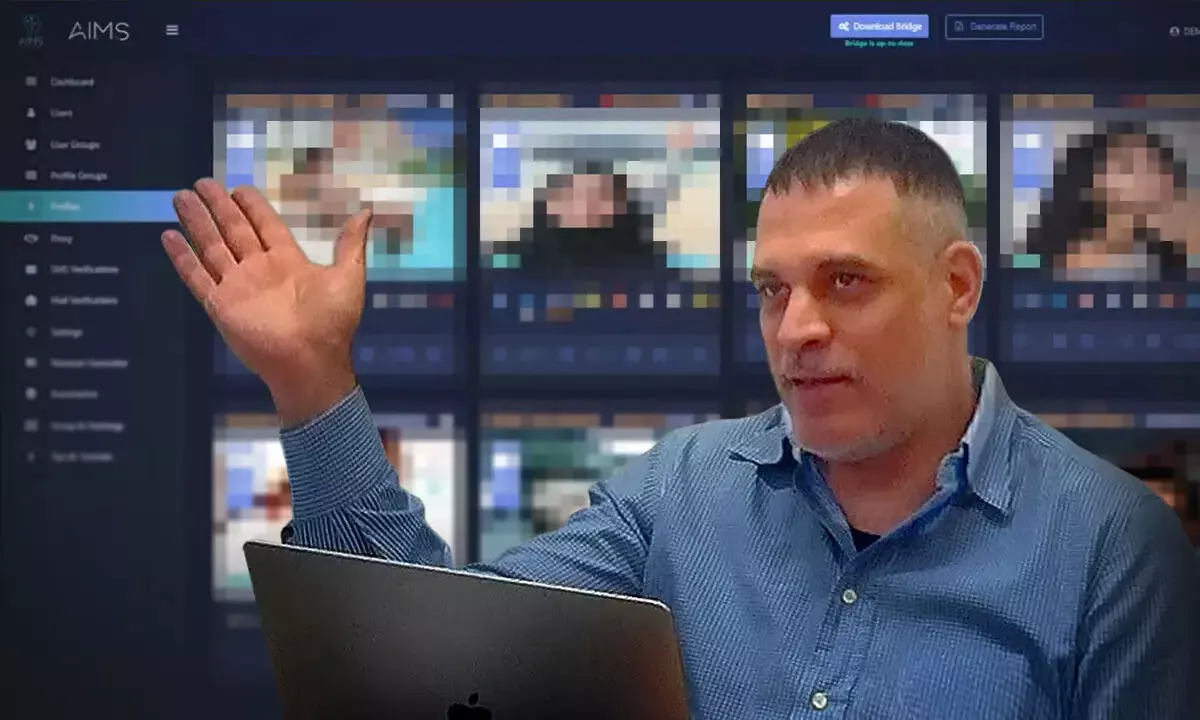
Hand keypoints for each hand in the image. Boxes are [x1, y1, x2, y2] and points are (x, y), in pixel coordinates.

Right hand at [162, 179, 371, 423]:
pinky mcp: (220, 304)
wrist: (311, 361)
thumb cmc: (332, 322)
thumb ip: (351, 244)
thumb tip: (366, 212)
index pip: (265, 225)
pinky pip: (197, 276)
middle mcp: (259, 270)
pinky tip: (169, 236)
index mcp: (288, 261)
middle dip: (217, 206)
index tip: (238, 187)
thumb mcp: (348, 276)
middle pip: (233, 230)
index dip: (251, 206)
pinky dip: (183, 257)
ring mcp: (237, 286)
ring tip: (181, 197)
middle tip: (201, 182)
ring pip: (211, 246)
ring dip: (196, 222)